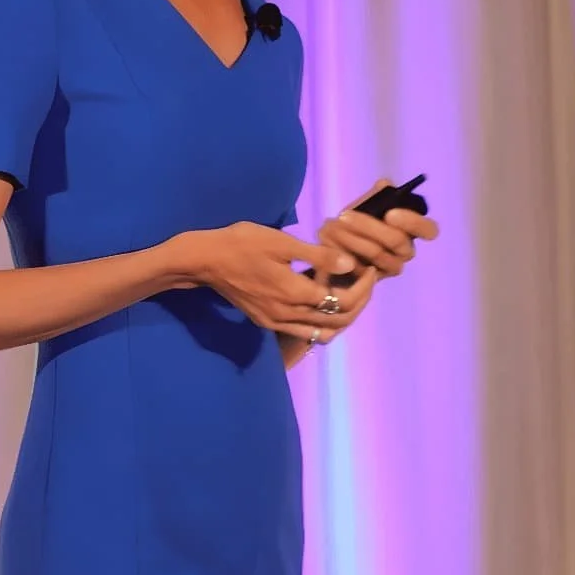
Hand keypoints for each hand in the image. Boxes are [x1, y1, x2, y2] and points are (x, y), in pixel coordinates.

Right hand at [180, 222, 364, 343]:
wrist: (205, 260)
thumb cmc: (242, 243)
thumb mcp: (281, 242)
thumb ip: (317, 256)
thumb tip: (350, 264)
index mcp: (294, 294)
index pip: (342, 301)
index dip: (362, 287)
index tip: (370, 269)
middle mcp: (288, 315)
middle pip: (336, 322)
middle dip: (358, 304)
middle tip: (366, 282)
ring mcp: (276, 322)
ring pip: (321, 332)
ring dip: (340, 318)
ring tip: (348, 293)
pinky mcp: (266, 321)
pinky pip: (303, 331)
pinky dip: (320, 322)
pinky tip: (321, 302)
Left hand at [318, 179, 439, 278]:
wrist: (335, 246)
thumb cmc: (356, 221)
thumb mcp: (366, 204)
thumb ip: (378, 194)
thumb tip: (384, 184)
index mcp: (411, 230)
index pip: (430, 230)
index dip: (414, 222)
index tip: (390, 214)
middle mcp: (405, 251)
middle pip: (397, 241)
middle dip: (369, 226)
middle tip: (345, 214)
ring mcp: (390, 268)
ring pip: (377, 253)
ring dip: (351, 236)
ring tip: (333, 224)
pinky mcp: (372, 281)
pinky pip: (359, 266)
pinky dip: (342, 249)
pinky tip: (330, 239)